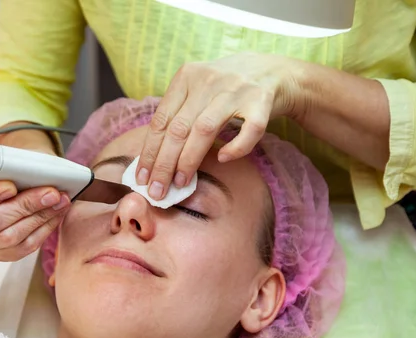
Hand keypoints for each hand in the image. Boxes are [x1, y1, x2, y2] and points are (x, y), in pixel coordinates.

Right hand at [0, 128, 70, 261]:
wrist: (8, 181)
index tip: (9, 185)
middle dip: (25, 205)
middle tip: (51, 191)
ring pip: (14, 236)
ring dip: (41, 215)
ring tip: (61, 198)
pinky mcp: (6, 253)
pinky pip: (28, 245)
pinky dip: (46, 226)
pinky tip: (58, 211)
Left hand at [136, 52, 302, 199]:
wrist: (274, 69)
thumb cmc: (226, 87)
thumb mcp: (197, 88)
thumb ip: (177, 112)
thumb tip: (152, 157)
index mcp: (187, 76)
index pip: (161, 120)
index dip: (149, 152)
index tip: (141, 178)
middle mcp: (209, 80)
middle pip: (178, 128)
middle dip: (163, 164)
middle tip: (156, 190)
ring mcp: (237, 90)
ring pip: (205, 130)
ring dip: (189, 160)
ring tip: (180, 183)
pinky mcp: (262, 101)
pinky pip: (248, 131)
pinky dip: (235, 148)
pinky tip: (223, 159)